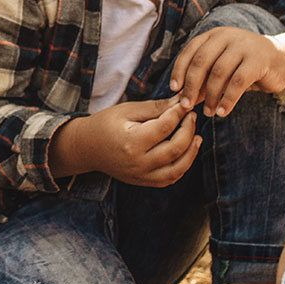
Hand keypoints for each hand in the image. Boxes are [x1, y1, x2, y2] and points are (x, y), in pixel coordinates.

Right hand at [68, 96, 199, 185]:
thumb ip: (156, 107)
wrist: (87, 148)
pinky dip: (182, 166)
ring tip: (197, 137)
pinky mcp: (143, 182)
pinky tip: (186, 152)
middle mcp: (137, 162)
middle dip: (189, 130)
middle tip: (192, 117)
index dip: (179, 113)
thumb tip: (182, 101)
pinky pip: (170, 179)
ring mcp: (141, 175)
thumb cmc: (106, 124)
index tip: (186, 104)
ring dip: (192, 152)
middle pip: (175, 148)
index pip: (165, 126)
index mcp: (131, 141)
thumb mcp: (128, 110)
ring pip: (177, 169)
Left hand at [170, 26, 284, 115]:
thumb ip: (204, 80)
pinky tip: (222, 111)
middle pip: (201, 61)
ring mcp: (244, 46)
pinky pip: (238, 82)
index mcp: (214, 35)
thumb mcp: (222, 70)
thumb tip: (182, 99)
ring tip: (208, 112)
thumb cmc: (245, 67)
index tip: (174, 89)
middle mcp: (227, 36)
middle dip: (192, 85)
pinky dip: (228, 99)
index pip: (190, 51)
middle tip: (187, 105)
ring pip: (219, 72)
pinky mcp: (259, 60)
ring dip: (210, 96)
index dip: (179, 70)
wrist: (281, 62)